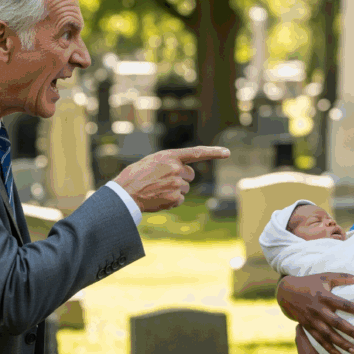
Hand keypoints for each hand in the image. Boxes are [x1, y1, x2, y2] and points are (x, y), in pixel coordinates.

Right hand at [114, 146, 229, 211]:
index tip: (227, 153)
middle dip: (180, 178)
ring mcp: (176, 184)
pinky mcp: (175, 198)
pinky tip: (158, 198)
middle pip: (190, 175)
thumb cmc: (137, 175)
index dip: (213, 152)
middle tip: (162, 180)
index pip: (196, 152)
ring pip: (184, 189)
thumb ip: (171, 163)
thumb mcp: (153, 161)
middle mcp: (176, 168)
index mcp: (170, 156)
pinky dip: (171, 200)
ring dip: (175, 190)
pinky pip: (179, 200)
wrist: (125, 192)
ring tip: (157, 189)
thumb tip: (185, 174)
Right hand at [277, 273, 353, 353]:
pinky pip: (318, 339)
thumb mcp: (325, 277)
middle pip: (336, 322)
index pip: (343, 304)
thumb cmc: (309, 283)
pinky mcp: (307, 326)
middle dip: (350, 331)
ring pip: (328, 334)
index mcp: (324, 296)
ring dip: (341, 343)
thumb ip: (343, 278)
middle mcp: (318, 309)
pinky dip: (328, 348)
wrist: (286, 292)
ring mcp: (312, 319)